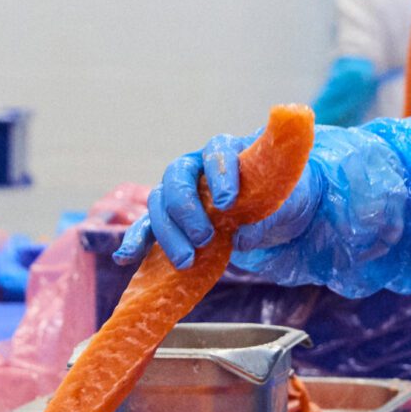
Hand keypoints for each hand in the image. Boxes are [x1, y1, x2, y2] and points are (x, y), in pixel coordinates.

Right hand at [113, 131, 320, 269]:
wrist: (272, 214)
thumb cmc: (281, 199)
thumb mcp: (286, 204)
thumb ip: (268, 216)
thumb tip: (242, 236)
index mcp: (226, 150)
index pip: (216, 152)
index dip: (220, 174)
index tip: (228, 202)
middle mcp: (195, 168)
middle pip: (177, 179)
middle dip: (186, 210)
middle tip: (204, 238)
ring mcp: (178, 194)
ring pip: (159, 205)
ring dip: (168, 233)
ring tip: (186, 261)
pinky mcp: (169, 221)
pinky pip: (145, 228)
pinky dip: (134, 241)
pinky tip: (124, 258)